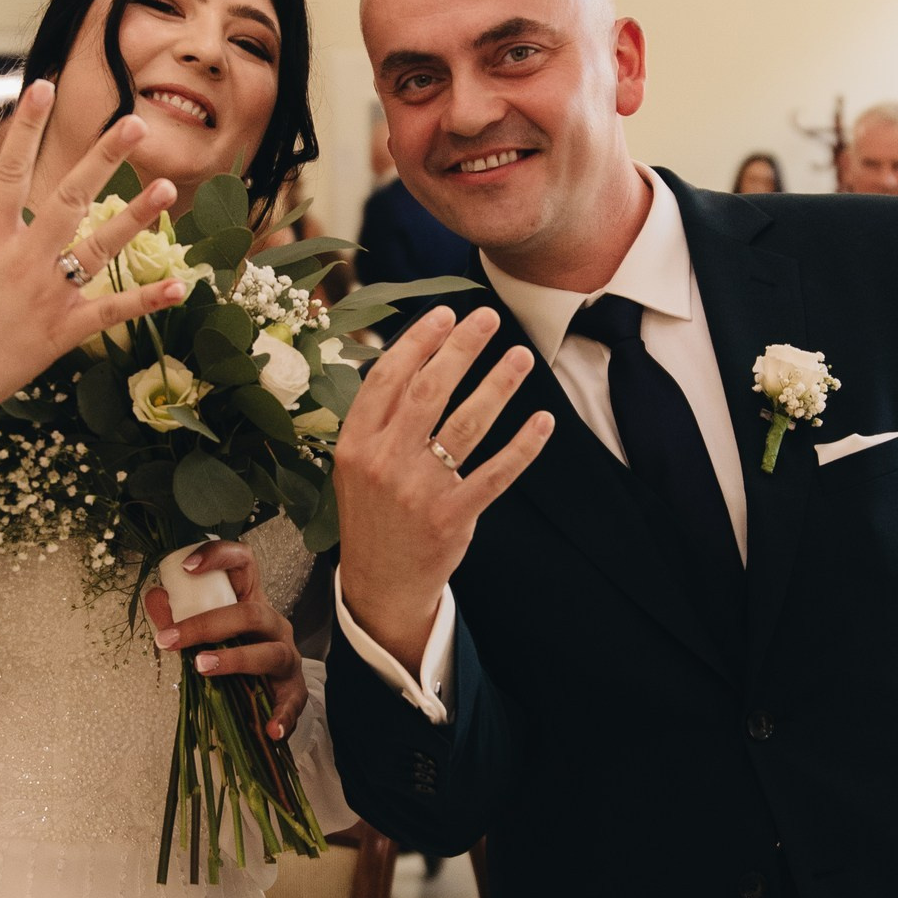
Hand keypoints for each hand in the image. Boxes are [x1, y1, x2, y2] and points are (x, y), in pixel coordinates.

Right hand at [0, 84, 183, 434]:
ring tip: (168, 187)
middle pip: (70, 198)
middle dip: (103, 158)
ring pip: (100, 249)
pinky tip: (181, 284)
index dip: (27, 127)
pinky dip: (146, 301)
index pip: (9, 170)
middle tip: (134, 124)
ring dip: (135, 218)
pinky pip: (111, 312)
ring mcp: (49, 296)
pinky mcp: (64, 332)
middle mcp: (24, 261)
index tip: (44, 88)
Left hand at [143, 541, 307, 742]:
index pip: (243, 563)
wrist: (267, 696)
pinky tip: (269, 730)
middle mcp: (273, 625)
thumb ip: (177, 616)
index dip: (218, 556)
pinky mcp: (294, 693)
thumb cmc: (233, 656)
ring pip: (270, 653)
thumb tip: (155, 596)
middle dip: (207, 625)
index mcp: (251, 602)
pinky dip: (282, 717)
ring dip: (235, 660)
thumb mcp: (205, 635)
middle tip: (170, 640)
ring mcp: (287, 658)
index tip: (186, 567)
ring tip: (202, 668)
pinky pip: (292, 703)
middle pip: (250, 613)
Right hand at [334, 305, 554, 676]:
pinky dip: (523, 446)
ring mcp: (419, 490)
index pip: (388, 378)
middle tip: (489, 318)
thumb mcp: (356, 464)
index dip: (418, 341)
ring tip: (521, 357)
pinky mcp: (452, 516)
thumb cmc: (374, 512)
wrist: (380, 584)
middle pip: (429, 391)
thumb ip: (377, 417)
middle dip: (462, 348)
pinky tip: (542, 422)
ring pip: (466, 424)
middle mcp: (385, 462)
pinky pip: (495, 473)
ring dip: (498, 385)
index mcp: (355, 443)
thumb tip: (413, 357)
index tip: (446, 313)